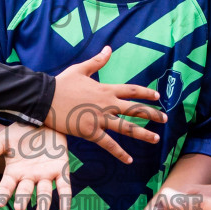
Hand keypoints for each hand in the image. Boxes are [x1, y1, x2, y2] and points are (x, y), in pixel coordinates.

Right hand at [0, 124, 71, 209]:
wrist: (42, 119)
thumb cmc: (21, 131)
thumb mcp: (3, 139)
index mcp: (15, 172)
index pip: (7, 186)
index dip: (3, 195)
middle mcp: (29, 177)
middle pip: (25, 192)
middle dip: (22, 200)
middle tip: (19, 208)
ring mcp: (45, 175)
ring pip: (44, 192)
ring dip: (43, 204)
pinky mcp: (61, 170)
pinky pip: (64, 186)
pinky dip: (65, 198)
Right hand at [47, 46, 166, 163]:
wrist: (45, 98)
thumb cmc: (61, 83)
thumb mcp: (80, 69)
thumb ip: (97, 61)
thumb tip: (109, 49)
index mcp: (106, 89)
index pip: (132, 90)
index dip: (146, 93)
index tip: (157, 97)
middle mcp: (107, 104)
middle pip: (135, 109)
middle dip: (152, 114)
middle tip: (165, 119)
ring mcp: (100, 118)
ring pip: (127, 128)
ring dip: (143, 134)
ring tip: (156, 139)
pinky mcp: (90, 132)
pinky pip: (109, 144)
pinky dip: (120, 153)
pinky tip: (129, 160)